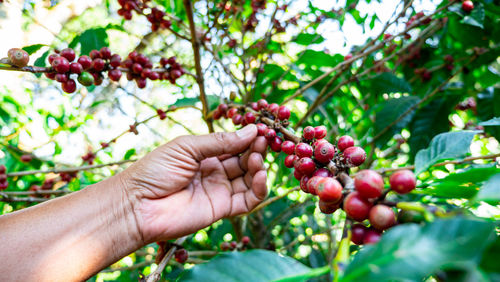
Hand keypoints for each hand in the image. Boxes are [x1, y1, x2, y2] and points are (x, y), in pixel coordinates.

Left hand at [122, 125, 267, 242]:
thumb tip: (252, 130)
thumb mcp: (187, 147)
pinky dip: (259, 189)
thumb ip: (220, 141)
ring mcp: (219, 191)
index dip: (248, 137)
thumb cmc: (155, 171)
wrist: (138, 205)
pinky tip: (260, 176)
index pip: (234, 144)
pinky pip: (247, 200)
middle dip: (256, 150)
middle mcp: (215, 172)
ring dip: (258, 167)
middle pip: (244, 160)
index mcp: (205, 155)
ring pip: (249, 179)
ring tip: (259, 158)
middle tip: (266, 140)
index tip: (262, 128)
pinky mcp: (222, 209)